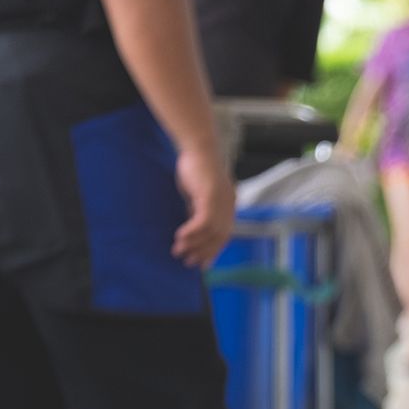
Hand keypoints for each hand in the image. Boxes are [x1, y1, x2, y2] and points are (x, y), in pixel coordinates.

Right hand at [173, 143, 234, 267]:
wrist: (198, 145)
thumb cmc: (196, 166)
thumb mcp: (198, 192)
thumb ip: (199, 208)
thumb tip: (192, 225)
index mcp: (228, 205)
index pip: (224, 234)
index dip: (214, 250)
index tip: (204, 263)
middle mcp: (228, 206)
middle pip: (219, 237)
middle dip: (204, 252)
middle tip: (190, 263)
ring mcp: (221, 202)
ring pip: (210, 232)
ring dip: (194, 245)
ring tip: (179, 253)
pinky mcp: (211, 196)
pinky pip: (203, 222)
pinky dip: (192, 232)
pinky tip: (180, 238)